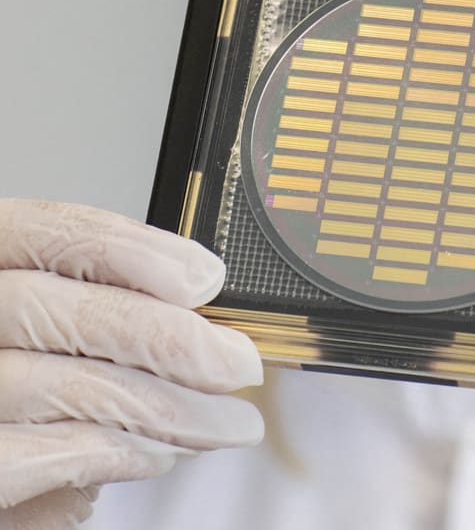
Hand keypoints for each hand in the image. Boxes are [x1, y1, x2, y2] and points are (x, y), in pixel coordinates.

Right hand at [0, 200, 263, 527]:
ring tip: (226, 423)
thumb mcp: (51, 333)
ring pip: (67, 384)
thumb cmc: (22, 399)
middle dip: (170, 337)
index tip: (206, 275)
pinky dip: (114, 451)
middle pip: (61, 310)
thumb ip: (103, 312)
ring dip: (168, 407)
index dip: (130, 247)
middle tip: (239, 364)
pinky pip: (38, 456)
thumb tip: (200, 314)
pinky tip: (159, 453)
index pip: (43, 231)